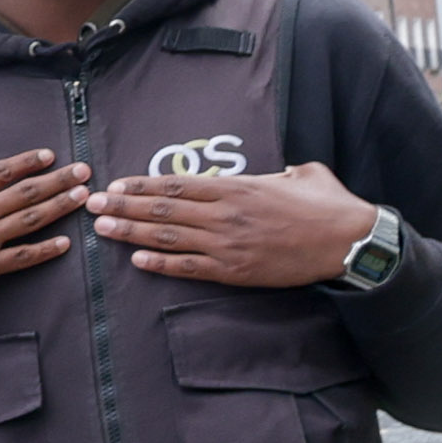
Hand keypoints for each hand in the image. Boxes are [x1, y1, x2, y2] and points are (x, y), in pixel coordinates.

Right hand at [0, 150, 91, 305]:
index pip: (0, 172)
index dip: (28, 162)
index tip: (49, 156)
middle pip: (25, 191)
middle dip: (58, 179)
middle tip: (84, 171)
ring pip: (30, 219)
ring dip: (59, 206)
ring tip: (83, 197)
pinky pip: (22, 257)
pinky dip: (45, 250)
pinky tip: (65, 244)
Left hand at [86, 162, 378, 287]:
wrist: (350, 241)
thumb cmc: (328, 206)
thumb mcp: (302, 174)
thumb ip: (278, 172)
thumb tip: (275, 172)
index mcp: (237, 188)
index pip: (177, 184)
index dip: (142, 185)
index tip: (116, 183)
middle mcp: (225, 215)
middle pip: (162, 209)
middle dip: (123, 206)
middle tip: (91, 203)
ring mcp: (227, 245)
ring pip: (168, 237)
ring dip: (130, 232)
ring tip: (101, 228)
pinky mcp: (234, 270)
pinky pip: (188, 268)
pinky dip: (159, 263)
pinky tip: (135, 259)